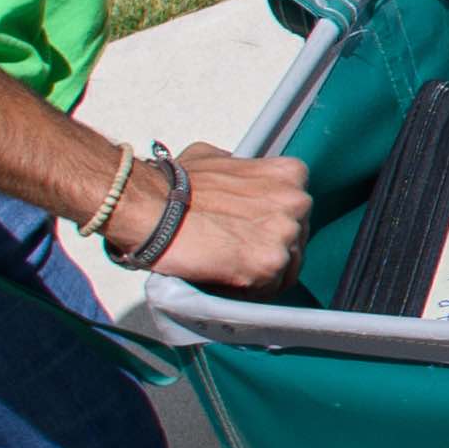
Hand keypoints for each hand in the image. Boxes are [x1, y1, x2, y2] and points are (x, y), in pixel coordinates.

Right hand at [120, 144, 311, 290]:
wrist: (151, 208)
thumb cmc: (176, 185)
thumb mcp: (216, 158)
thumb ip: (242, 171)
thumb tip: (242, 181)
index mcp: (290, 174)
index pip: (295, 212)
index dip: (270, 225)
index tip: (249, 232)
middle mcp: (296, 201)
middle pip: (295, 240)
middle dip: (268, 249)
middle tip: (234, 251)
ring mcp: (286, 233)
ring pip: (287, 267)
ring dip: (260, 272)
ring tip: (227, 266)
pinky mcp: (270, 263)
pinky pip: (269, 288)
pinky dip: (248, 289)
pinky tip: (223, 277)